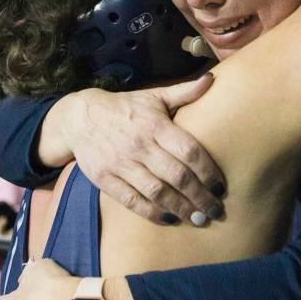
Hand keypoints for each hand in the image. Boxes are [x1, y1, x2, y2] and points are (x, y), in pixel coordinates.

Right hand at [45, 73, 225, 224]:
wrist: (79, 117)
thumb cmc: (125, 108)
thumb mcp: (153, 96)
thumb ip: (184, 92)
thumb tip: (212, 80)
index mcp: (155, 124)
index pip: (189, 151)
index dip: (208, 171)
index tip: (221, 186)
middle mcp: (139, 145)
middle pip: (177, 176)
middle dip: (200, 196)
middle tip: (216, 210)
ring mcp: (120, 163)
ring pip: (157, 192)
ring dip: (181, 209)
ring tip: (199, 219)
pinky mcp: (105, 178)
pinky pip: (132, 201)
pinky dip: (153, 213)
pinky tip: (171, 219)